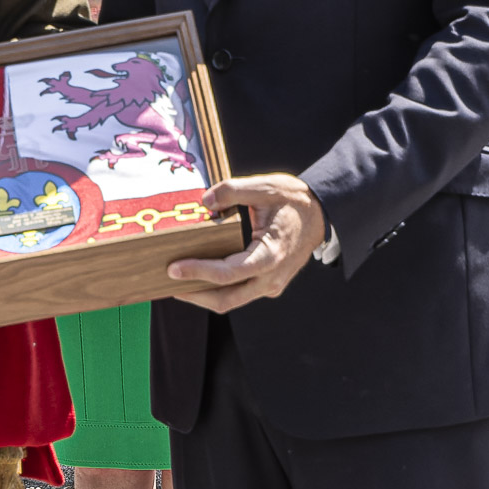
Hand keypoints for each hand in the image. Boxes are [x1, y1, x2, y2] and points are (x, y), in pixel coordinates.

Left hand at [166, 174, 325, 312]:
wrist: (321, 214)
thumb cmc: (293, 200)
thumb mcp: (265, 187)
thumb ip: (232, 191)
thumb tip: (204, 201)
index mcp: (270, 255)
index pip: (227, 274)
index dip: (198, 272)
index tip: (173, 268)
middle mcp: (271, 278)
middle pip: (226, 299)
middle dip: (194, 294)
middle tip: (167, 282)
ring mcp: (272, 285)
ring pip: (232, 301)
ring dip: (204, 295)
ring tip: (178, 283)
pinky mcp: (269, 285)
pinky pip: (239, 293)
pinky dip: (218, 289)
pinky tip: (200, 277)